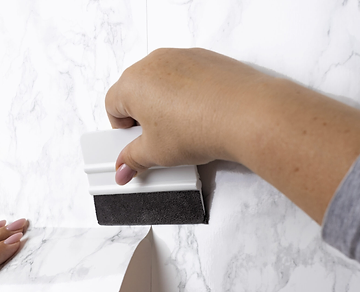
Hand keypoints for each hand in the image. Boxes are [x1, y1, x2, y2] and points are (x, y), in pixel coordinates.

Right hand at [106, 48, 359, 222]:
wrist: (247, 114)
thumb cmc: (201, 126)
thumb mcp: (157, 153)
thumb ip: (133, 160)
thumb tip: (125, 168)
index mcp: (132, 82)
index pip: (112, 106)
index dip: (122, 130)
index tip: (136, 144)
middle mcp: (153, 62)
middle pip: (136, 91)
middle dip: (143, 116)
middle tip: (159, 139)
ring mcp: (181, 56)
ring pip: (162, 82)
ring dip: (165, 104)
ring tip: (184, 129)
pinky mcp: (205, 58)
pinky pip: (187, 76)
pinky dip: (188, 94)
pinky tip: (201, 116)